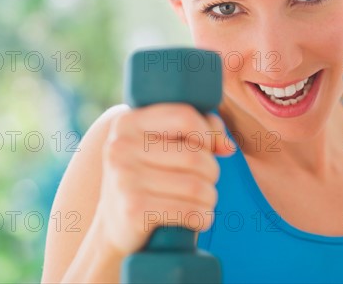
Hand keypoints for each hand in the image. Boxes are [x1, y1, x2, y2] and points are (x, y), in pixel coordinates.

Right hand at [96, 103, 234, 254]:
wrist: (114, 226)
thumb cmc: (149, 177)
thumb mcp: (163, 145)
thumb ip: (199, 130)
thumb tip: (227, 147)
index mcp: (128, 122)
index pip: (185, 117)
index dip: (207, 134)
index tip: (206, 148)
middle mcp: (121, 147)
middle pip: (195, 155)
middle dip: (212, 171)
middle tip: (205, 181)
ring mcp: (125, 179)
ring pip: (196, 186)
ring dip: (210, 197)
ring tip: (203, 200)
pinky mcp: (134, 210)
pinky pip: (189, 212)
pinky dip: (203, 217)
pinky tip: (198, 219)